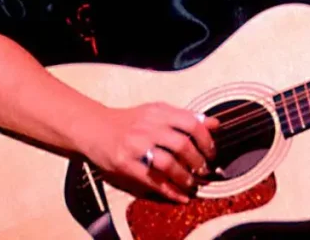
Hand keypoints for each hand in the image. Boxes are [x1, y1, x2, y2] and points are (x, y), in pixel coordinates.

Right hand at [78, 102, 219, 203]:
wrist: (94, 127)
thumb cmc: (130, 121)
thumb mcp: (157, 112)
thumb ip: (185, 118)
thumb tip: (215, 123)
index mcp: (158, 112)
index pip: (191, 123)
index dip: (206, 140)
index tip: (212, 152)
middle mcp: (147, 127)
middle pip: (181, 145)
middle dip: (198, 162)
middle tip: (204, 170)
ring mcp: (135, 146)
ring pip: (168, 164)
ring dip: (185, 177)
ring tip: (192, 184)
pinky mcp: (125, 164)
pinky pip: (152, 180)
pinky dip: (170, 191)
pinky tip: (180, 196)